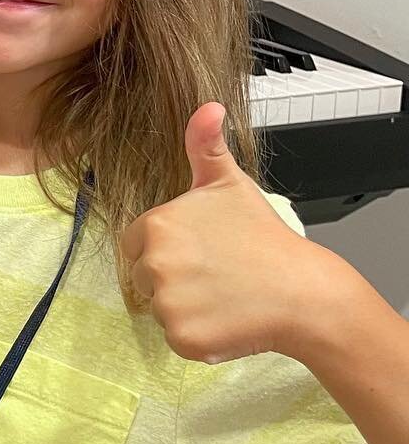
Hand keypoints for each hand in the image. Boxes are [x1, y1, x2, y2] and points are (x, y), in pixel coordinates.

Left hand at [119, 102, 331, 363]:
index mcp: (156, 225)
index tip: (201, 251)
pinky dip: (198, 334)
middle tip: (215, 273)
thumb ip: (205, 145)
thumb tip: (207, 106)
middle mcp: (154, 264)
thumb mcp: (230, 183)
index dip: (167, 248)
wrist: (305, 291)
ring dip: (186, 306)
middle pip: (144, 277)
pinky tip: (226, 318)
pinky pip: (175, 337)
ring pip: (160, 308)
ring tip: (224, 294)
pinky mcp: (182, 337)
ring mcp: (168, 303)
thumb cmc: (264, 238)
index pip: (137, 243)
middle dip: (174, 277)